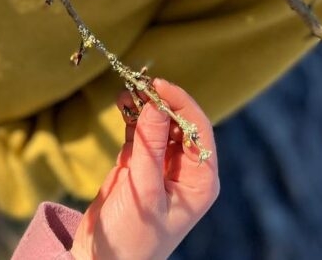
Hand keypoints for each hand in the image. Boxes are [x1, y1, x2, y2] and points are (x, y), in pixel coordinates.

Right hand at [70, 79, 219, 259]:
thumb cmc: (132, 238)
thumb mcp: (144, 192)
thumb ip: (150, 147)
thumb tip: (155, 104)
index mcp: (200, 180)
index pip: (198, 130)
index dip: (181, 104)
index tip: (159, 86)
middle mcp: (185, 170)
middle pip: (178, 123)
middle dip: (160, 102)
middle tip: (139, 83)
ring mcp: (161, 165)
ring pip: (157, 123)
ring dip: (144, 105)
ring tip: (127, 91)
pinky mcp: (138, 164)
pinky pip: (139, 131)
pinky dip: (131, 116)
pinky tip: (122, 104)